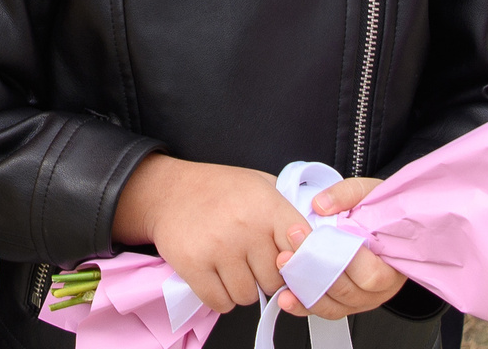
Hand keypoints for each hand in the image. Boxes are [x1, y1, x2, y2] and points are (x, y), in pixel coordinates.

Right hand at [110, 156, 300, 314]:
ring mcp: (218, 248)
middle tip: (251, 261)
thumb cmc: (219, 189)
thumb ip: (290, 210)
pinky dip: (219, 296)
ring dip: (242, 289)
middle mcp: (245, 227)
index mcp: (267, 207)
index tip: (290, 263)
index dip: (300, 263)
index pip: (304, 251)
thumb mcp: (261, 185)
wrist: (168, 190)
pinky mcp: (193, 265)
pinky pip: (220, 303)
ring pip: (248, 296)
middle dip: (265, 277)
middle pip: (275, 282)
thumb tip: (320, 240)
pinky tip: (215, 276)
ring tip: (231, 266)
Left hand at [274, 176, 404, 319]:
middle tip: (291, 247)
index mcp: (392, 265)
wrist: (377, 220)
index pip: (370, 274)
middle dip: (315, 270)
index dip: (341, 259)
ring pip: (332, 306)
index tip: (313, 237)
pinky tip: (285, 296)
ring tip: (284, 266)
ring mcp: (360, 298)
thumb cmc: (378, 209)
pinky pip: (322, 308)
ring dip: (304, 289)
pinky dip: (302, 304)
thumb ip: (346, 195)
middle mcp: (379, 288)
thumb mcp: (368, 192)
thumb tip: (321, 205)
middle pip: (347, 291)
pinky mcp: (343, 302)